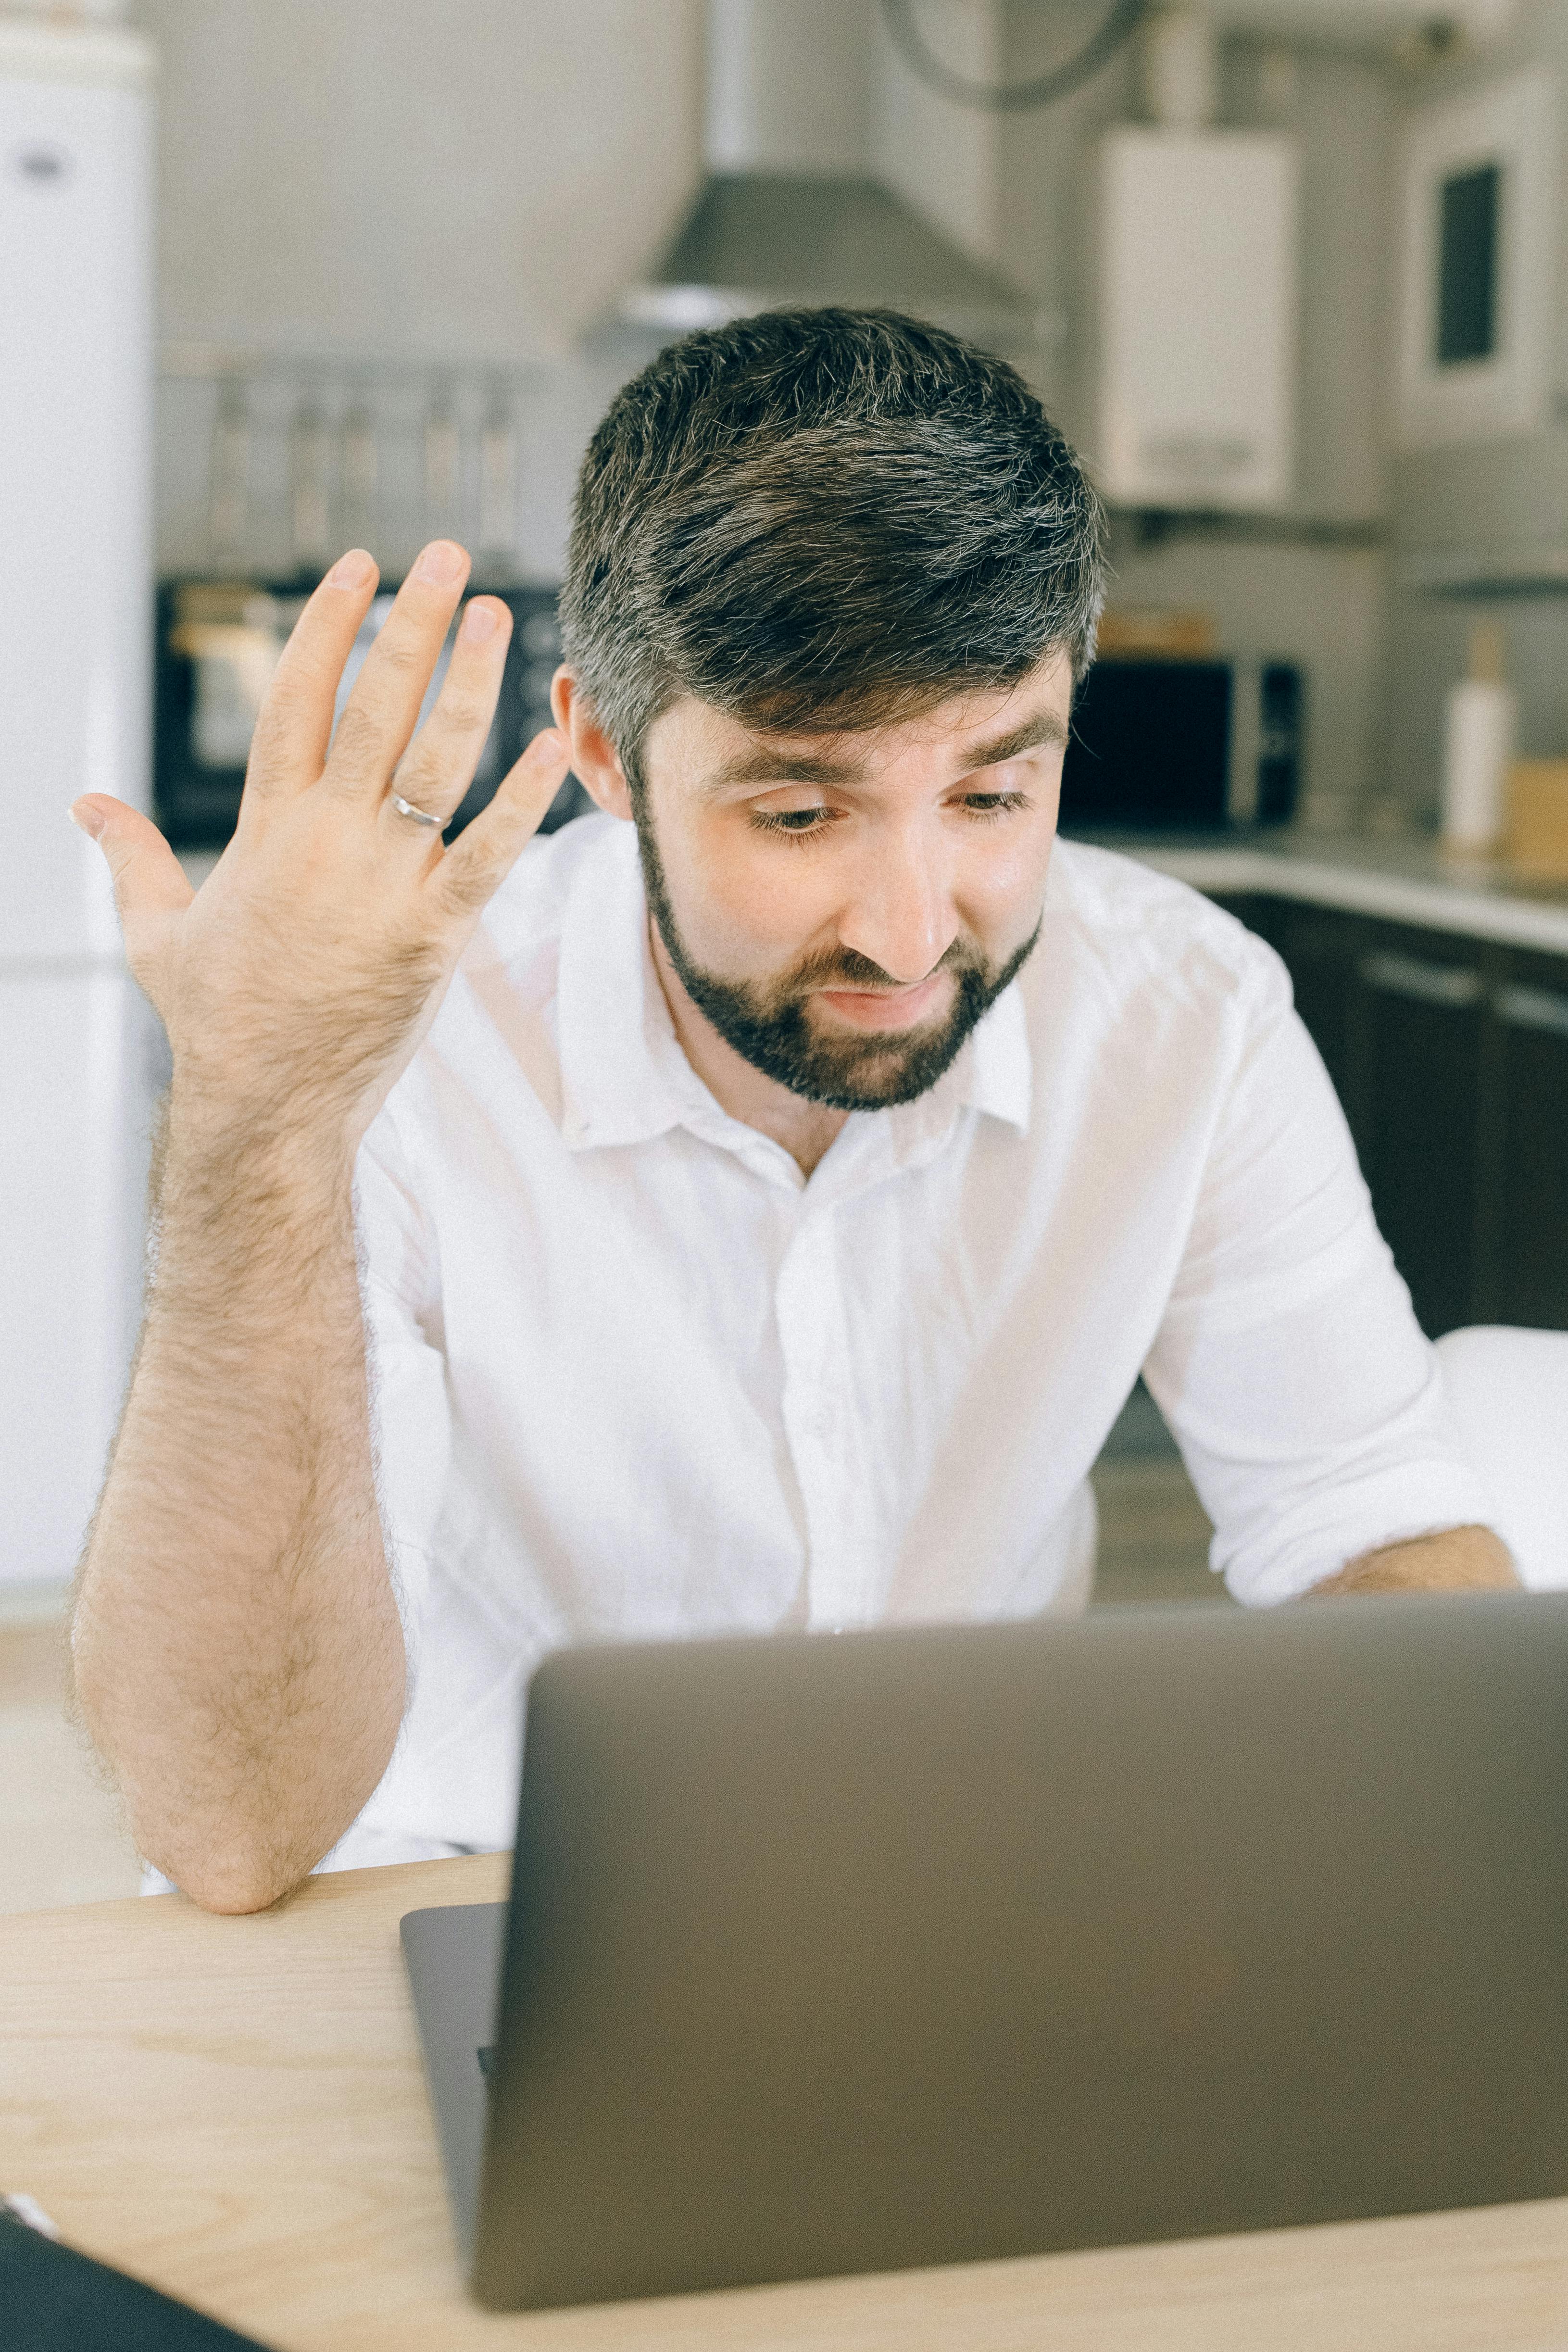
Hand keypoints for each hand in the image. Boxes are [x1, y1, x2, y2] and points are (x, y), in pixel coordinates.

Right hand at [72, 543, 570, 1155]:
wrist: (263, 1105)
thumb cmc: (215, 1019)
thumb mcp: (155, 930)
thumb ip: (128, 854)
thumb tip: (83, 801)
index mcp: (266, 827)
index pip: (296, 697)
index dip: (329, 625)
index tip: (359, 567)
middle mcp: (327, 840)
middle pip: (373, 706)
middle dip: (412, 625)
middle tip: (447, 556)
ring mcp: (384, 884)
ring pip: (435, 762)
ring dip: (472, 684)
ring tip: (502, 616)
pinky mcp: (433, 935)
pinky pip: (488, 856)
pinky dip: (522, 802)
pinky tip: (551, 746)